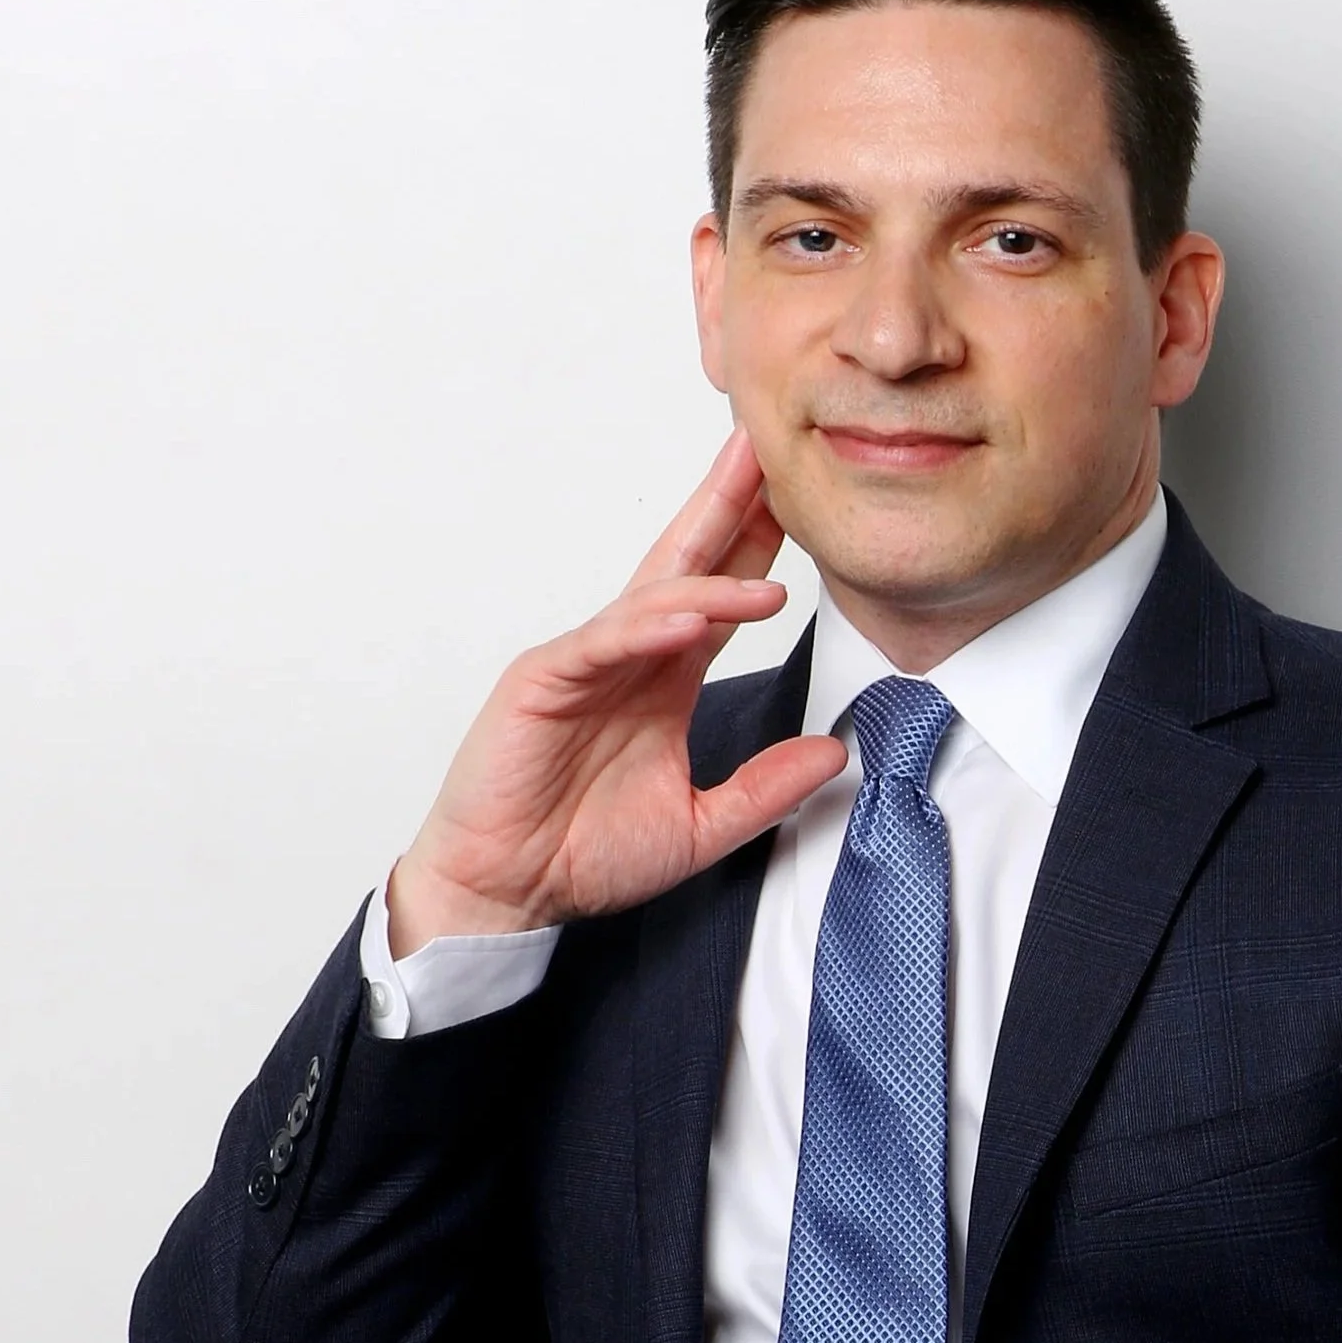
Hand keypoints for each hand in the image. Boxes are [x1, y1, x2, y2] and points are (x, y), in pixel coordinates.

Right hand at [387, 429, 846, 951]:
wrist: (507, 892)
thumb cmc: (582, 855)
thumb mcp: (700, 826)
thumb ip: (765, 790)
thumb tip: (834, 754)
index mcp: (663, 681)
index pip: (719, 600)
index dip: (757, 550)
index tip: (804, 502)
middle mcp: (628, 658)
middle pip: (685, 565)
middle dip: (727, 507)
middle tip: (768, 450)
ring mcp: (584, 662)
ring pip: (652, 598)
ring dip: (710, 578)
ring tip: (768, 565)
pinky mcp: (543, 682)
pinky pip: (602, 643)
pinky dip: (646, 627)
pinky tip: (690, 617)